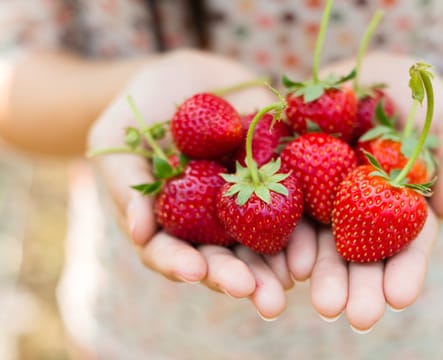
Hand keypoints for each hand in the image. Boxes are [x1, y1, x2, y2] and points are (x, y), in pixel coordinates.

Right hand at [87, 50, 316, 318]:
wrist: (183, 79)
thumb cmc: (136, 114)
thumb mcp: (115, 144)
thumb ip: (123, 184)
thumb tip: (139, 230)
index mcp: (170, 223)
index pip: (172, 253)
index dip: (181, 264)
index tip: (193, 271)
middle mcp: (209, 222)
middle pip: (224, 258)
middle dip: (241, 278)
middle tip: (261, 298)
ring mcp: (244, 201)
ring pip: (262, 240)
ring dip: (278, 264)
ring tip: (293, 280)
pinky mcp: (274, 176)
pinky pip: (290, 201)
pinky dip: (302, 223)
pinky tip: (313, 242)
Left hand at [288, 52, 442, 330]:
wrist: (374, 76)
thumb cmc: (422, 100)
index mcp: (399, 204)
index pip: (406, 243)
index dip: (405, 271)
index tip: (399, 298)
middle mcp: (359, 207)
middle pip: (359, 252)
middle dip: (358, 285)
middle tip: (356, 317)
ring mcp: (323, 192)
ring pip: (319, 237)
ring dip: (319, 271)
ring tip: (320, 303)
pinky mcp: (293, 171)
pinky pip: (284, 202)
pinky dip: (284, 230)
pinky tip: (285, 259)